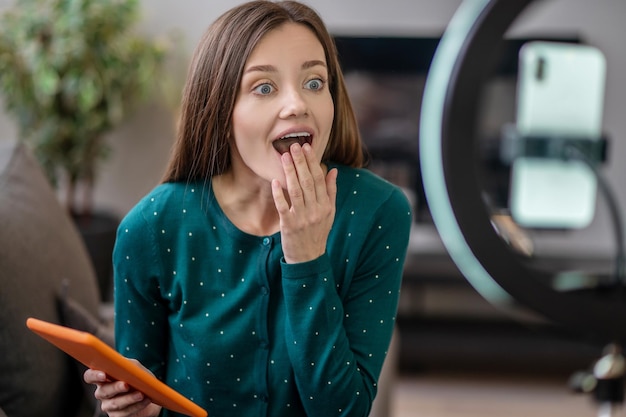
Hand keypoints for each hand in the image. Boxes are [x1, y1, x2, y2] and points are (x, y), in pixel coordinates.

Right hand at [84, 360, 161, 416]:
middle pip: (103, 391)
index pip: (90, 376)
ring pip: (115, 403)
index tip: (103, 374)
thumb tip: (124, 365)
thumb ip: (128, 365)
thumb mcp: (135, 368)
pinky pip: (125, 412)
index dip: (93, 376)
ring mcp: (108, 405)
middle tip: (126, 385)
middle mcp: (102, 392)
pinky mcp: (117, 416)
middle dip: (115, 388)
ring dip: (129, 398)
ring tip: (141, 394)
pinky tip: (145, 400)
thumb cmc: (139, 379)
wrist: (150, 394)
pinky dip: (137, 405)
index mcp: (103, 378)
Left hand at [271, 142, 336, 263]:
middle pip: (308, 182)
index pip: (319, 179)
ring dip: (290, 172)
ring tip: (284, 157)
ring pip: (296, 191)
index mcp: (326, 205)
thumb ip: (331, 191)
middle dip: (301, 163)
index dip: (312, 162)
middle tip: (294, 146)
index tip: (307, 147)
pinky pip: (283, 207)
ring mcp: (302, 218)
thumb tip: (333, 170)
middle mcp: (316, 210)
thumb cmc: (318, 232)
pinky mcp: (289, 226)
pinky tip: (275, 181)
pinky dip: (279, 194)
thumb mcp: (329, 213)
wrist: (309, 258)